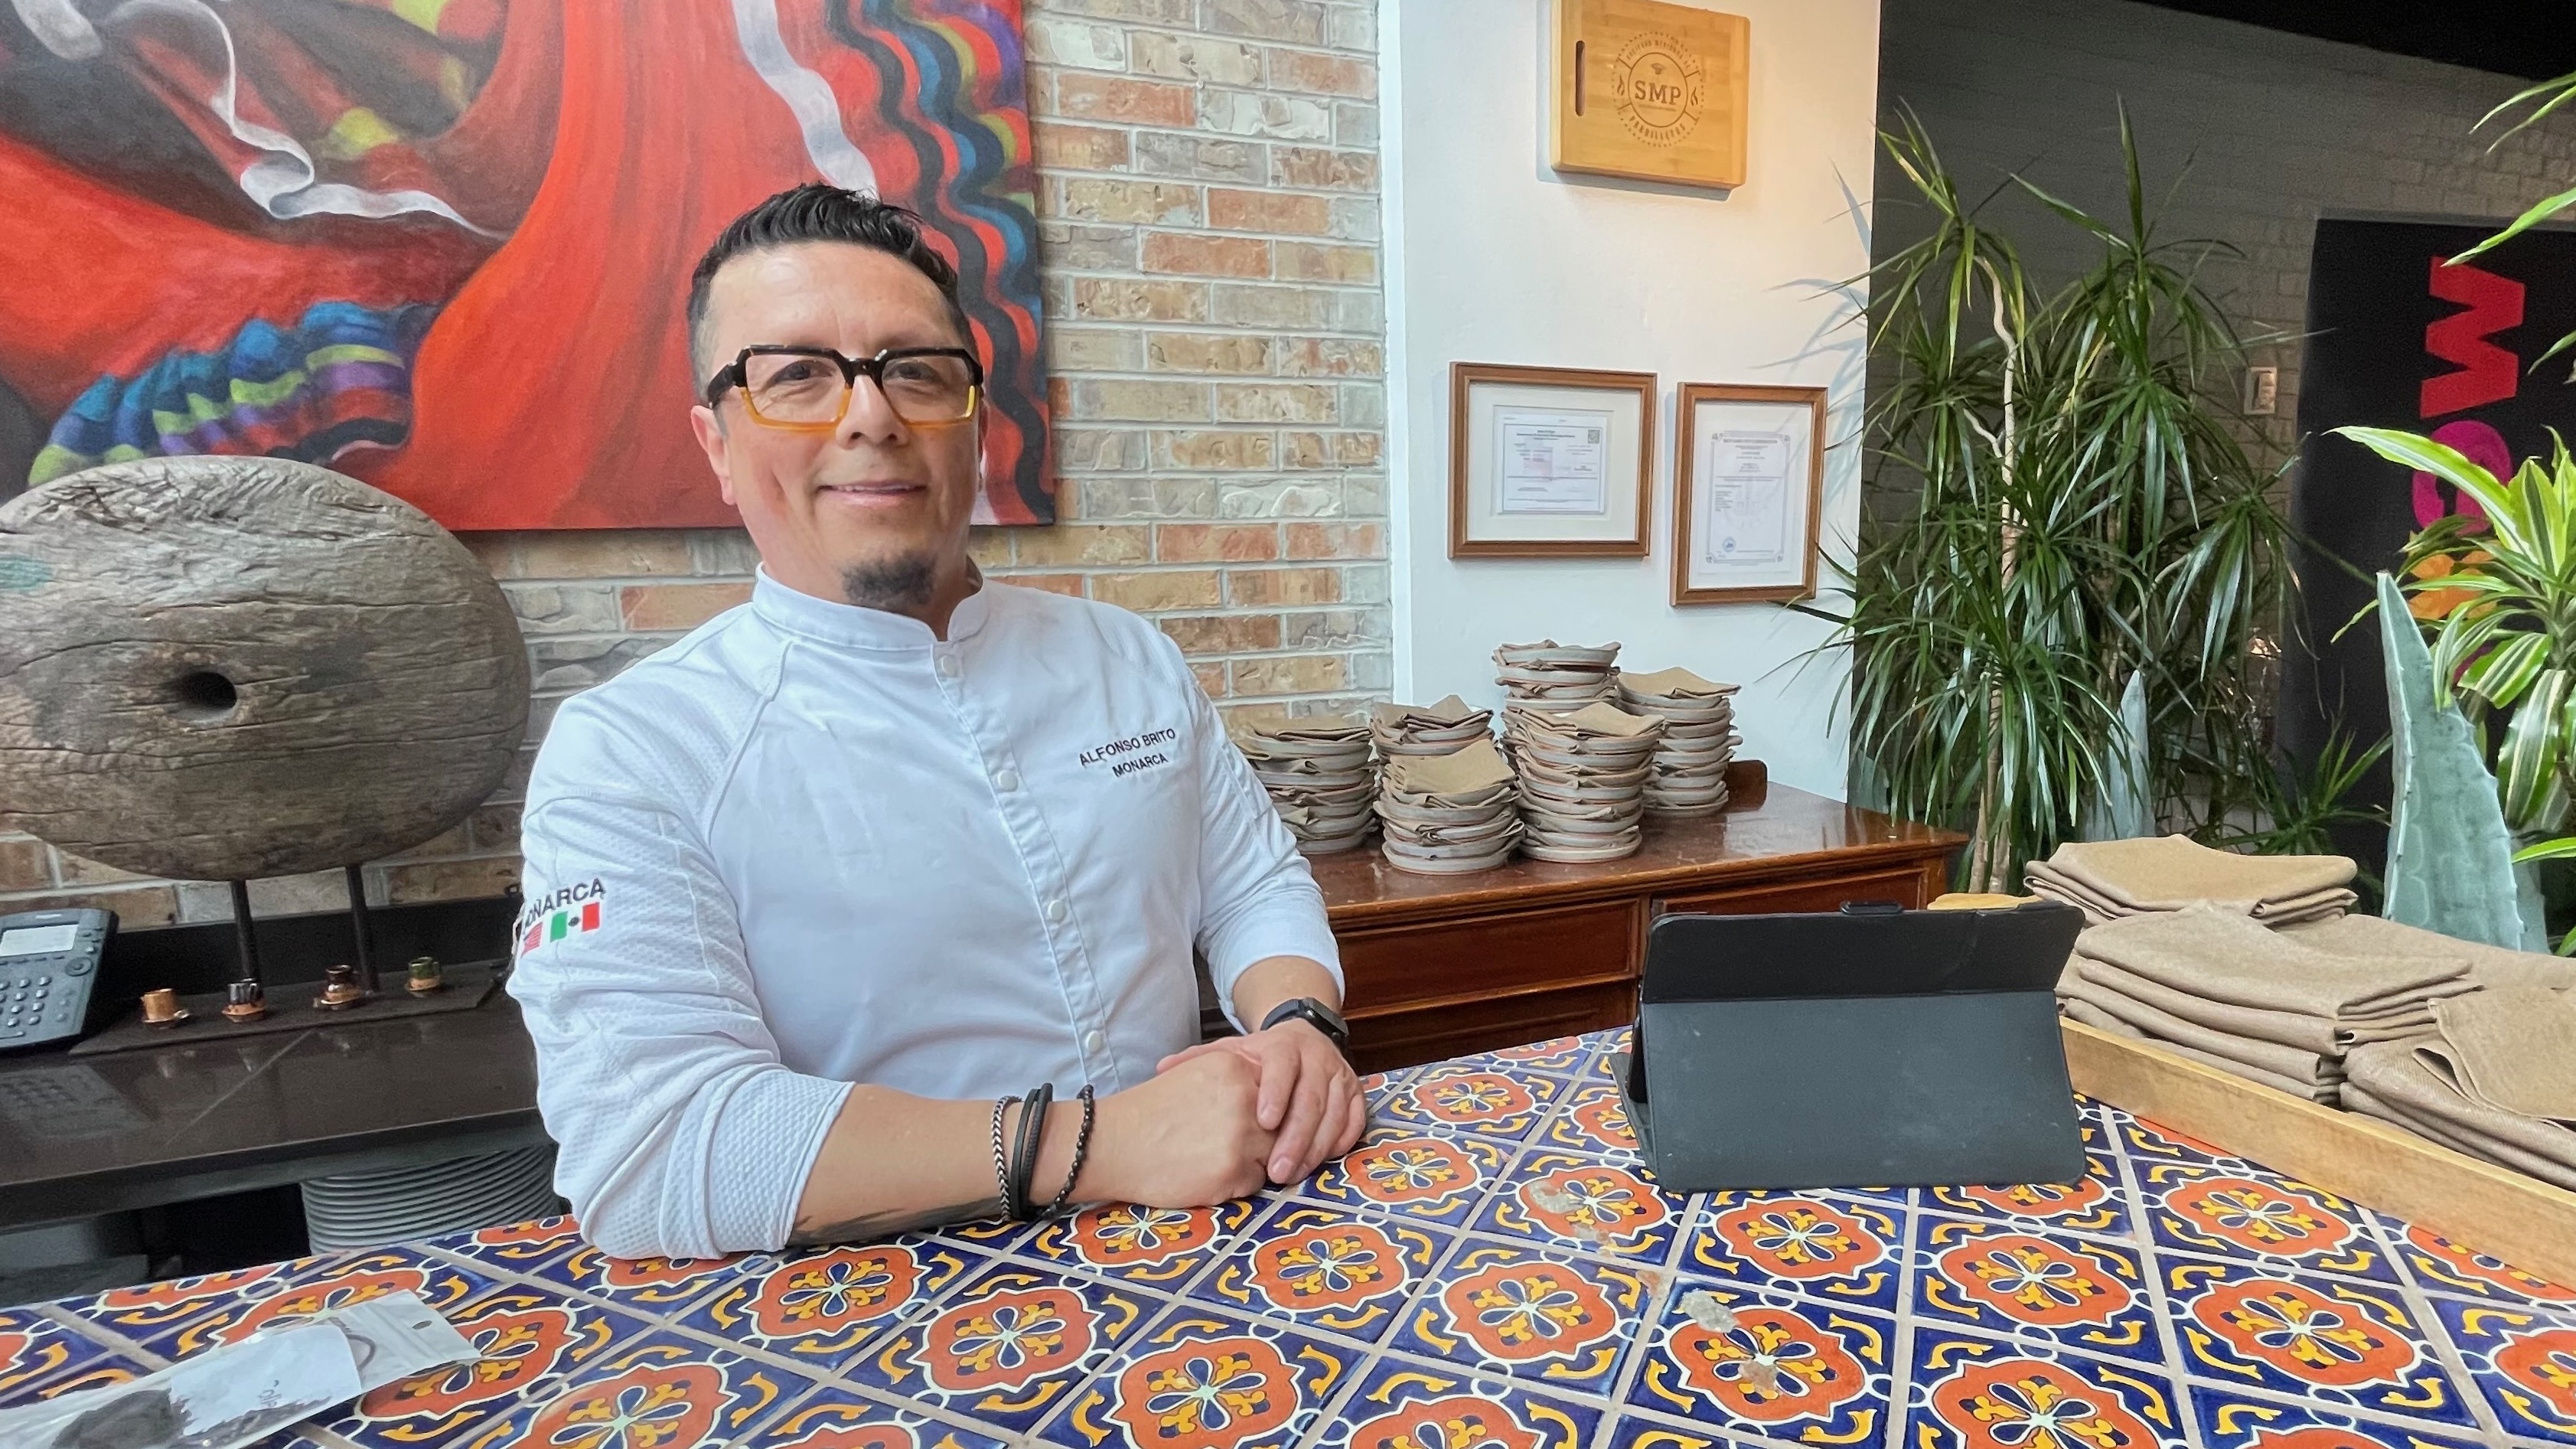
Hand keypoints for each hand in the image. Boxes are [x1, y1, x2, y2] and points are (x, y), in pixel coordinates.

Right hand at [1083, 1049, 1275, 1206]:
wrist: (1111, 1145)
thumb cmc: (1148, 1113)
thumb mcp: (1194, 1074)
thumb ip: (1235, 1079)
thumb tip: (1271, 1095)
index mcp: (1234, 1066)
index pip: (1277, 1090)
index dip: (1264, 1111)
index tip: (1248, 1121)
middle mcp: (1243, 1096)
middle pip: (1281, 1124)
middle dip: (1264, 1138)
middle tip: (1228, 1144)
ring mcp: (1240, 1135)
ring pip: (1273, 1155)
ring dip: (1252, 1162)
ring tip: (1214, 1158)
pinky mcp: (1232, 1170)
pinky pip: (1255, 1182)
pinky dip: (1237, 1184)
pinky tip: (1207, 1174)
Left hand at [1158, 1021, 1366, 1183]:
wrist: (1301, 1040)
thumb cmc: (1258, 1057)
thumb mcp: (1230, 1053)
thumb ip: (1198, 1061)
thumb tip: (1162, 1069)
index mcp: (1284, 1044)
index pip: (1283, 1066)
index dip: (1276, 1092)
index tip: (1263, 1122)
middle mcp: (1317, 1056)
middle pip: (1312, 1098)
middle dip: (1296, 1136)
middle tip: (1278, 1171)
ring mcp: (1340, 1075)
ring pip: (1335, 1113)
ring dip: (1317, 1147)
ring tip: (1294, 1175)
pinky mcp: (1356, 1093)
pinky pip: (1355, 1120)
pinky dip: (1340, 1142)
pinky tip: (1321, 1162)